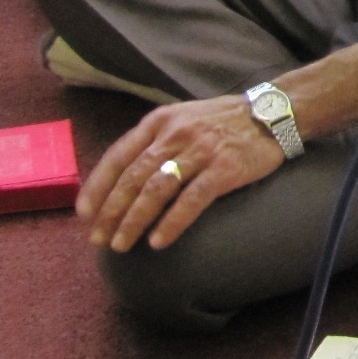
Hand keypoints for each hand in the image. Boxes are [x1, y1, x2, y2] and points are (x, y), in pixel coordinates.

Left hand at [77, 93, 286, 251]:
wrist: (272, 113)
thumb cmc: (223, 121)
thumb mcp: (183, 119)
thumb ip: (156, 141)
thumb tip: (125, 176)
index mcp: (160, 122)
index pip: (118, 155)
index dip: (98, 186)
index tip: (84, 213)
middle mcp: (175, 134)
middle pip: (133, 178)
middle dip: (111, 212)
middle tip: (99, 240)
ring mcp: (200, 151)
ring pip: (156, 190)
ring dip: (134, 221)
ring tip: (121, 245)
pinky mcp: (224, 169)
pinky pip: (191, 200)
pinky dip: (172, 222)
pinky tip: (158, 241)